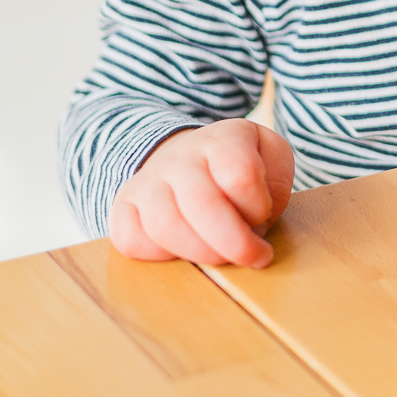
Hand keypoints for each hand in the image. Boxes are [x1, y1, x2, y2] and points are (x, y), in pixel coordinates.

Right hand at [110, 119, 294, 266]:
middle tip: (254, 257)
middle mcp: (180, 156)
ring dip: (202, 254)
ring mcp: (147, 180)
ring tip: (221, 256)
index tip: (263, 218)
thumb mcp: (271, 160)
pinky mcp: (124, 206)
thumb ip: (273, 185)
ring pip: (165, 227)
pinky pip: (131, 240)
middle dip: (234, 244)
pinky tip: (184, 252)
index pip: (240, 176)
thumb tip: (252, 225)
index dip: (259, 208)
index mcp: (222, 140)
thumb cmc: (237, 168)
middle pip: (202, 204)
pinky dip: (161, 257)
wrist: (189, 157)